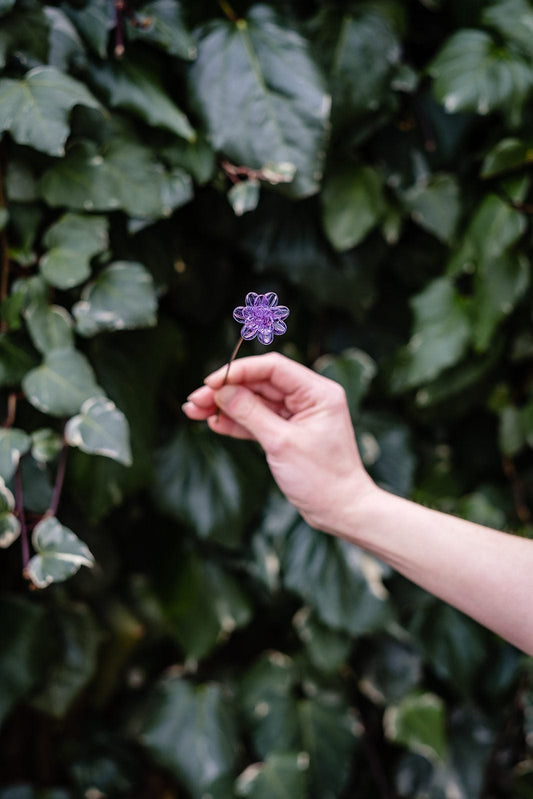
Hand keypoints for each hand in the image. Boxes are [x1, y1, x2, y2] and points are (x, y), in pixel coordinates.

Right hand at [182, 352, 375, 534]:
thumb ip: (250, 413)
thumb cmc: (322, 478)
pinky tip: (214, 423)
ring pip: (255, 402)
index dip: (239, 371)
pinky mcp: (289, 432)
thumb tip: (222, 391)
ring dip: (226, 406)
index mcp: (317, 392)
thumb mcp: (281, 443)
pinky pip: (259, 420)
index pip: (272, 368)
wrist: (341, 510)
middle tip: (194, 401)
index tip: (210, 382)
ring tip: (194, 411)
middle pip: (260, 383)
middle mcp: (309, 398)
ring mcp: (298, 415)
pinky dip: (237, 422)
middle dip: (226, 390)